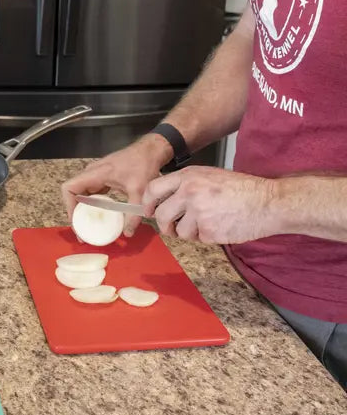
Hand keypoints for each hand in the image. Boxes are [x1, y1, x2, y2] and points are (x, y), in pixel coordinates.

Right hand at [61, 134, 171, 236]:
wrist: (150, 151)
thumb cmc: (143, 164)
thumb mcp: (139, 190)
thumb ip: (133, 213)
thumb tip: (128, 233)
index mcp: (95, 173)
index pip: (69, 188)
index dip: (68, 206)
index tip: (77, 221)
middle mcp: (91, 174)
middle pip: (73, 194)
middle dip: (75, 213)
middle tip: (82, 231)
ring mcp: (96, 175)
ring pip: (81, 194)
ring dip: (82, 210)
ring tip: (88, 227)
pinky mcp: (102, 178)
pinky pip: (91, 193)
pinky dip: (91, 206)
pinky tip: (99, 216)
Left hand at [142, 166, 276, 243]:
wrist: (268, 202)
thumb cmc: (241, 189)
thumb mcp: (209, 175)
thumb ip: (185, 185)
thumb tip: (165, 199)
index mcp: (188, 176)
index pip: (153, 189)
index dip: (147, 203)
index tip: (148, 211)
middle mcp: (189, 192)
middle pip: (161, 214)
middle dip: (165, 225)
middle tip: (173, 228)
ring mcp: (198, 212)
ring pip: (179, 231)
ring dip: (189, 232)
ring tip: (207, 224)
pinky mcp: (209, 230)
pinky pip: (198, 238)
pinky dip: (206, 237)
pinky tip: (220, 227)